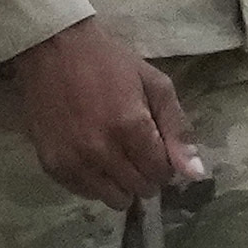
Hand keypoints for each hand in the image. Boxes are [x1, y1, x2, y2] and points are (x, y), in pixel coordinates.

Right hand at [6, 17, 208, 206]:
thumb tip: (196, 174)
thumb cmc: (107, 62)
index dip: (165, 162)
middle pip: (140, 189)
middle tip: (136, 150)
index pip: (162, 173)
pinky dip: (95, 182)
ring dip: (122, 183)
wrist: (52, 48)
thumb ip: (178, 129)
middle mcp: (102, 151)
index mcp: (131, 128)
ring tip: (115, 158)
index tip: (156, 146)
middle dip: (146, 173)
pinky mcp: (52, 165)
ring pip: (113, 199)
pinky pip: (85, 193)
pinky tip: (92, 159)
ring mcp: (74, 161)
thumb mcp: (154, 84)